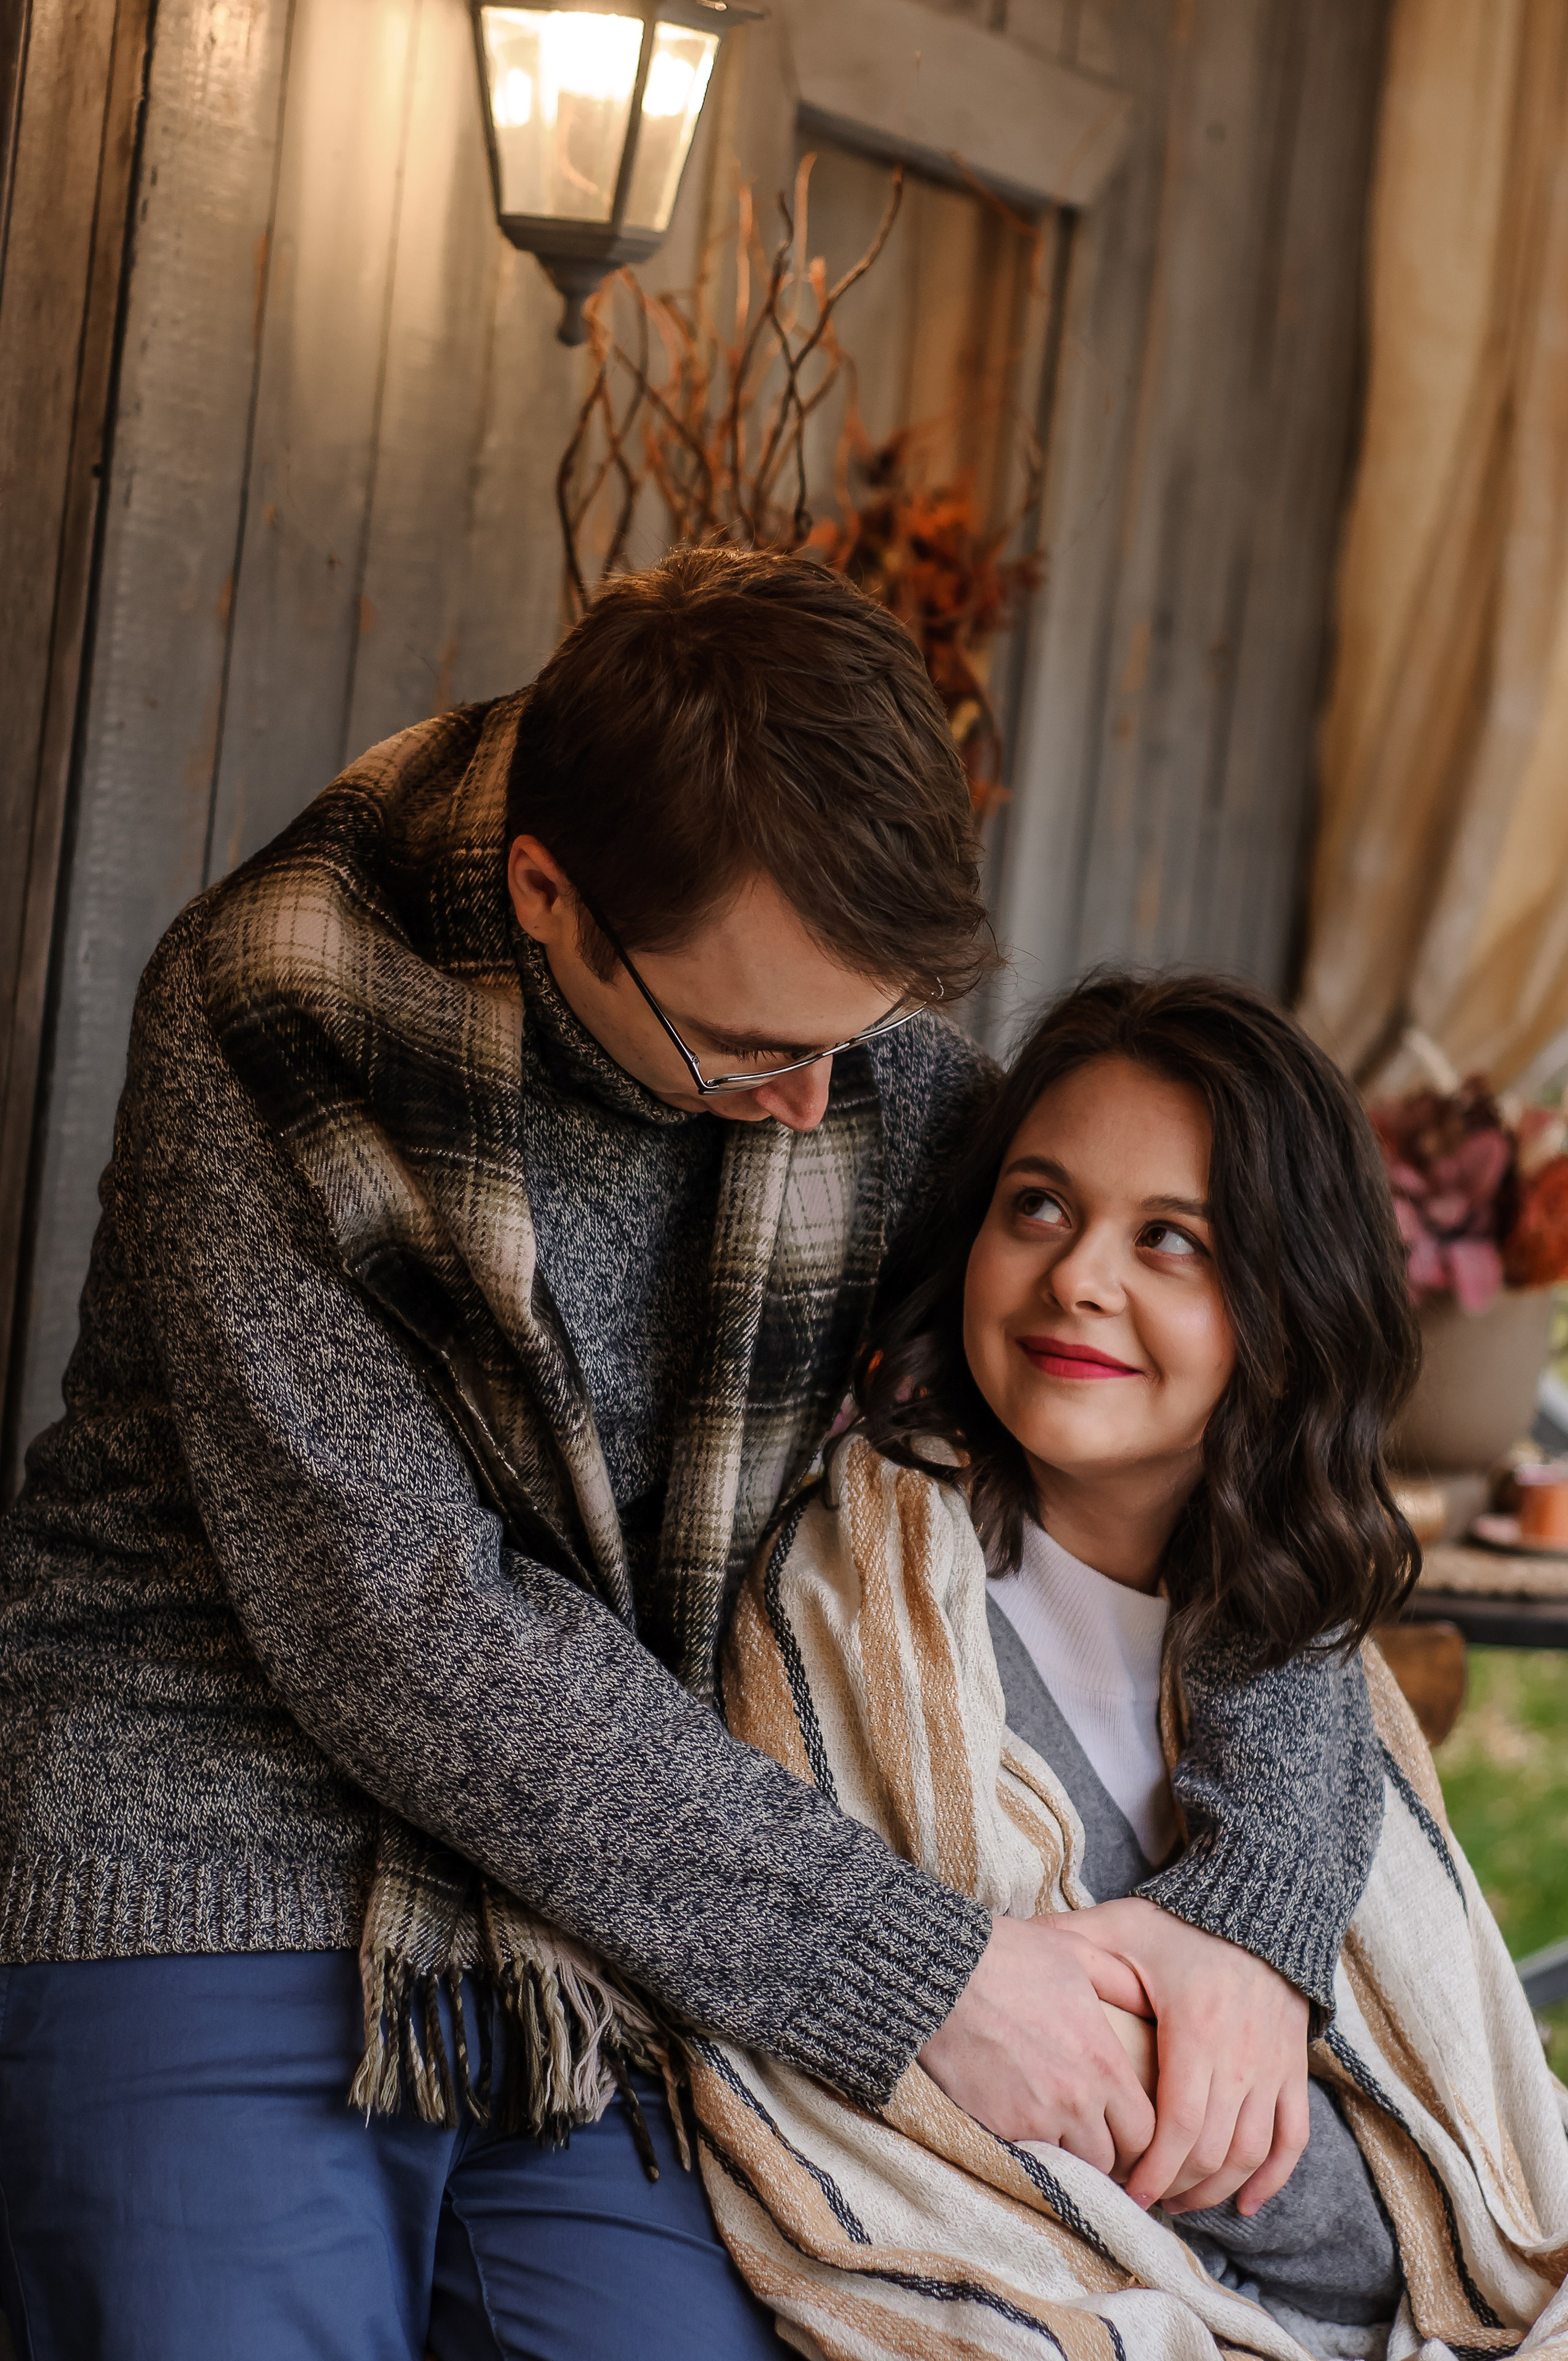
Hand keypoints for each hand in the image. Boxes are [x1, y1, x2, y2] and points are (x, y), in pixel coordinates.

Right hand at [919, 1913, 1156, 2177]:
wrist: (941, 1975)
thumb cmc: (1010, 1957)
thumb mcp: (1077, 1953)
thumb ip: (1122, 1982)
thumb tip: (1150, 1999)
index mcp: (1104, 2062)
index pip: (1147, 2131)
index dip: (1142, 2136)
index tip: (1126, 2128)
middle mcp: (1077, 2100)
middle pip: (1112, 2159)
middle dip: (1108, 2152)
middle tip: (1096, 2137)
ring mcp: (1035, 2119)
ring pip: (1073, 2166)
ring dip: (1071, 2155)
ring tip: (1060, 2133)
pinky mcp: (998, 2129)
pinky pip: (1030, 2161)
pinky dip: (1033, 2152)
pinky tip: (1025, 2127)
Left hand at [1062, 1897, 1309, 2215]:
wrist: (1261, 1905)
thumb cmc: (1183, 1921)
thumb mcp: (1125, 1925)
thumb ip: (1072, 1937)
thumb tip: (1014, 1939)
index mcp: (1196, 2029)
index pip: (1179, 2125)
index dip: (1154, 2170)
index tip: (1128, 2193)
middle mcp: (1240, 2056)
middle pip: (1212, 2150)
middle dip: (1177, 2187)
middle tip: (1143, 2200)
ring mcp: (1272, 2066)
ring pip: (1250, 2152)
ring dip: (1216, 2190)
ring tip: (1179, 2203)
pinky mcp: (1292, 2069)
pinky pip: (1292, 2138)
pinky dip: (1271, 2178)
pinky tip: (1244, 2202)